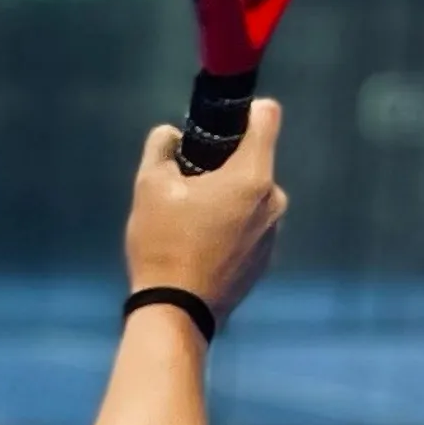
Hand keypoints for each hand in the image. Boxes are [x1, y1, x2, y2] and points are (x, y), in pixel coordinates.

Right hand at [124, 98, 285, 322]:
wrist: (176, 313)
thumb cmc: (164, 245)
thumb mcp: (149, 187)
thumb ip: (160, 147)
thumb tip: (169, 134)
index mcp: (253, 176)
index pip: (267, 116)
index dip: (245, 111)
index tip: (220, 125)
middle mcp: (273, 200)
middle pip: (253, 161)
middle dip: (224, 164)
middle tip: (188, 186)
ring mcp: (273, 233)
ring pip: (250, 196)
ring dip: (226, 199)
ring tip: (190, 223)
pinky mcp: (265, 259)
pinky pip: (249, 227)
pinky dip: (229, 228)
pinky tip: (199, 247)